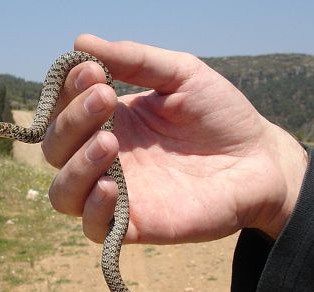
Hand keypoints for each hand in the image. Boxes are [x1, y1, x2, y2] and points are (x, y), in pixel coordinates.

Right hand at [43, 34, 307, 242]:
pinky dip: (93, 208)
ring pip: (63, 193)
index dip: (66, 92)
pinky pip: (93, 227)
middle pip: (55, 150)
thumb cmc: (219, 116)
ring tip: (109, 143)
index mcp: (109, 122)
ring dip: (76, 166)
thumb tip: (81, 41)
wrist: (259, 161)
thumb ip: (134, 60)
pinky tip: (112, 186)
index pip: (63, 111)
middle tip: (105, 99)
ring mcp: (117, 194)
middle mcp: (105, 159)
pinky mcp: (134, 225)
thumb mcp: (180, 75)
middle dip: (72, 122)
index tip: (92, 71)